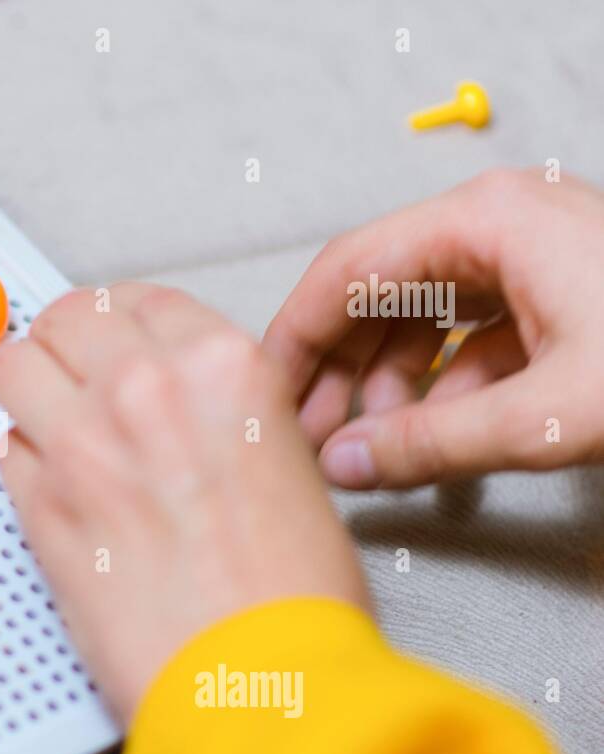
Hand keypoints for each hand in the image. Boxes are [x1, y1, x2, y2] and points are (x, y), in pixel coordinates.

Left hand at [0, 283, 368, 721]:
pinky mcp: (37, 506)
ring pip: (15, 366)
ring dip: (30, 386)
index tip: (115, 339)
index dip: (121, 320)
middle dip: (67, 340)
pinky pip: (4, 448)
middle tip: (75, 373)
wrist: (259, 688)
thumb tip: (170, 397)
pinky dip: (22, 459)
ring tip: (52, 419)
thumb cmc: (292, 601)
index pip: (139, 300)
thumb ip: (217, 412)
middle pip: (66, 317)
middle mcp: (145, 389)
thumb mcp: (288, 466)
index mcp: (223, 368)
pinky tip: (56, 487)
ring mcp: (81, 444)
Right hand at [263, 168, 603, 488]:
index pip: (346, 271)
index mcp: (490, 220)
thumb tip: (350, 460)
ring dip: (390, 383)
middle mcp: (504, 223)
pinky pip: (471, 332)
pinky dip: (446, 384)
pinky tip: (442, 432)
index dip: (294, 338)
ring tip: (377, 443)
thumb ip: (435, 443)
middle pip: (378, 293)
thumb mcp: (549, 412)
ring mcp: (532, 254)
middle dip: (339, 371)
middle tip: (312, 433)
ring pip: (422, 316)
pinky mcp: (559, 289)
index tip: (267, 390)